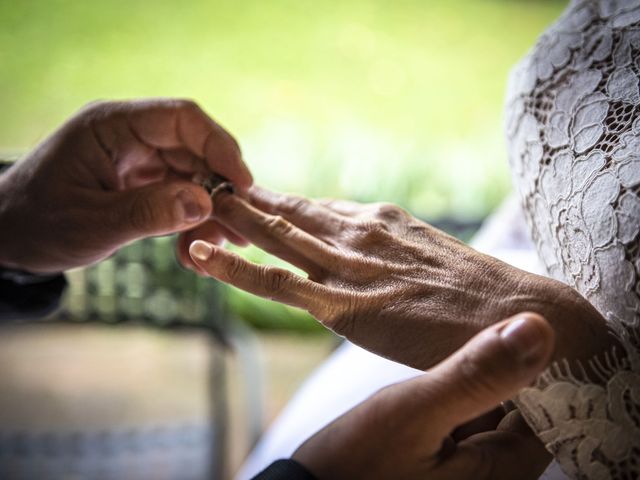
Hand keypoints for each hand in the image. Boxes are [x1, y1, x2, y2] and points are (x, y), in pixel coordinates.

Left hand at [0, 99, 251, 272]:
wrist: (7, 236)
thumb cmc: (37, 224)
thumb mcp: (91, 224)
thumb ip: (148, 212)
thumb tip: (205, 203)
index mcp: (111, 126)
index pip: (182, 118)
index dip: (220, 146)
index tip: (242, 183)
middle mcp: (129, 136)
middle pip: (195, 150)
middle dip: (220, 189)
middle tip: (241, 227)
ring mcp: (136, 159)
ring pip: (192, 176)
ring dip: (209, 211)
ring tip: (222, 246)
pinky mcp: (140, 182)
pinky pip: (178, 195)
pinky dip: (190, 222)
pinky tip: (192, 250)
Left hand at [189, 187, 610, 369]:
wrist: (520, 317)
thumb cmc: (478, 293)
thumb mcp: (425, 254)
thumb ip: (388, 250)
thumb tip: (361, 247)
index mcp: (379, 220)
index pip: (313, 207)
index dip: (274, 202)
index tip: (242, 194)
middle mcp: (359, 232)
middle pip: (287, 211)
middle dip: (243, 200)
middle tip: (201, 186)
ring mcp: (350, 267)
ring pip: (275, 237)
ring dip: (231, 222)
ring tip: (192, 206)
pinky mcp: (346, 307)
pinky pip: (279, 283)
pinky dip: (238, 269)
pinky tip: (204, 257)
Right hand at [292, 313, 554, 479]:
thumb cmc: (354, 467)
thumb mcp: (413, 414)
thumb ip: (475, 375)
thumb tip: (539, 329)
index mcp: (502, 476)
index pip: (555, 411)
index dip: (546, 362)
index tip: (528, 317)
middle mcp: (493, 477)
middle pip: (527, 409)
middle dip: (514, 362)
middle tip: (496, 311)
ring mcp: (469, 469)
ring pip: (497, 408)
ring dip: (488, 371)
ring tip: (475, 323)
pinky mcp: (446, 459)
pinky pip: (470, 415)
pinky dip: (465, 386)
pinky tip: (451, 356)